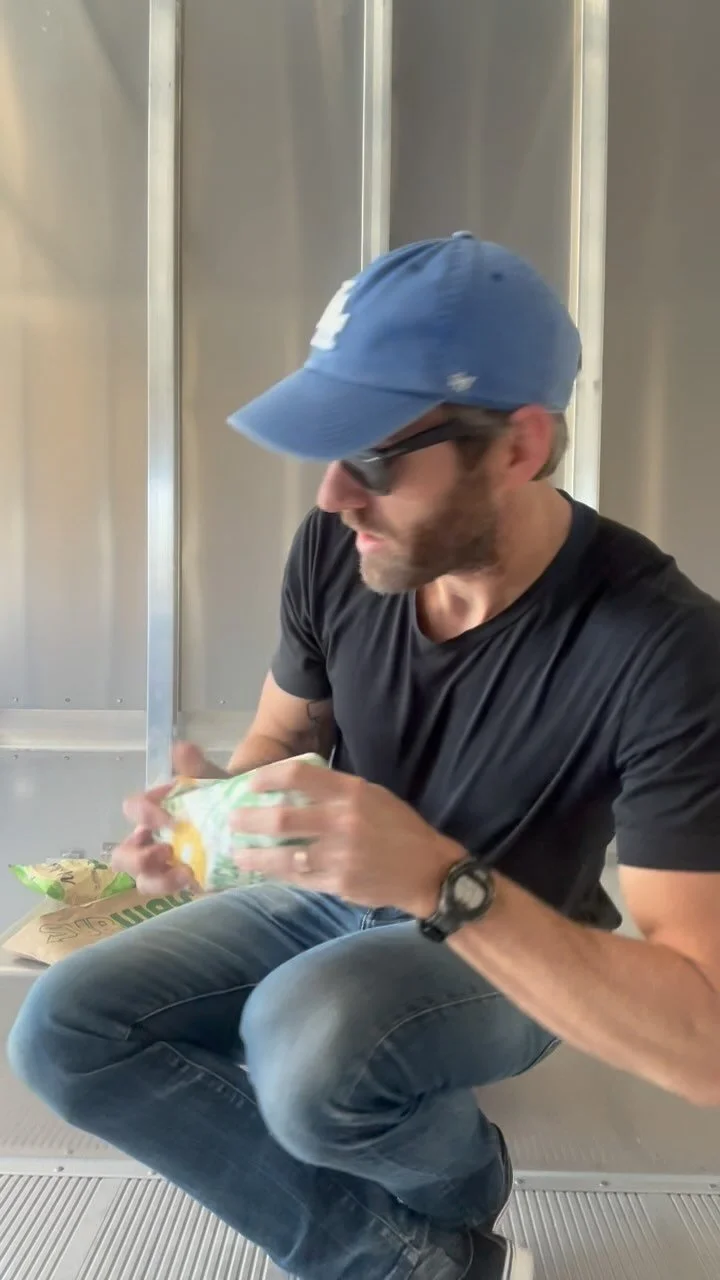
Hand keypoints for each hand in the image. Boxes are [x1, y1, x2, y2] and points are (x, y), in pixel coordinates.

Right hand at [112, 742, 223, 895]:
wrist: (247, 822)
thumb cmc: (220, 799)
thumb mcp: (212, 781)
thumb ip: (197, 767)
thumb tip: (181, 747)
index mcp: (154, 811)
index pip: (133, 809)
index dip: (144, 814)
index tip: (168, 818)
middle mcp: (150, 839)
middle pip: (122, 855)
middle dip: (136, 857)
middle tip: (165, 851)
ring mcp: (163, 865)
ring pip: (141, 880)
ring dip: (155, 879)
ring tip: (182, 873)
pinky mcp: (179, 883)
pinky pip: (164, 892)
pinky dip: (173, 888)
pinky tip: (194, 879)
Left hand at [230, 760, 461, 915]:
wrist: (428, 871)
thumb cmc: (399, 828)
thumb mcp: (373, 796)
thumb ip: (337, 791)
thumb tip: (294, 789)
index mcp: (352, 793)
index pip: (299, 776)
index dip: (268, 778)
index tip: (252, 784)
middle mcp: (342, 821)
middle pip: (282, 818)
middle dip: (249, 819)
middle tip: (233, 820)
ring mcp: (339, 855)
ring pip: (283, 854)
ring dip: (254, 854)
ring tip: (237, 852)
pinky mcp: (337, 883)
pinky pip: (297, 878)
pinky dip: (276, 874)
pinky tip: (263, 871)